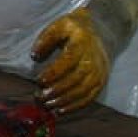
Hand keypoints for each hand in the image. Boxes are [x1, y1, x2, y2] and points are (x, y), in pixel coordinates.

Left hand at [32, 0, 137, 115]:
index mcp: (82, 42)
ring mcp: (99, 72)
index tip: (38, 80)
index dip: (54, 72)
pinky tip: (60, 111)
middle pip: (76, 78)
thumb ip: (45, 38)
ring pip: (82, 91)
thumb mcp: (60, 25)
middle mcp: (93, 59)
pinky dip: (74, 107)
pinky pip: (89, 98)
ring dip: (64, 101)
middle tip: (39, 96)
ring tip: (47, 106)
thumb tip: (35, 56)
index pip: (69, 59)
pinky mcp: (100, 82)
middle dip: (56, 90)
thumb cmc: (75, 30)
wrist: (103, 32)